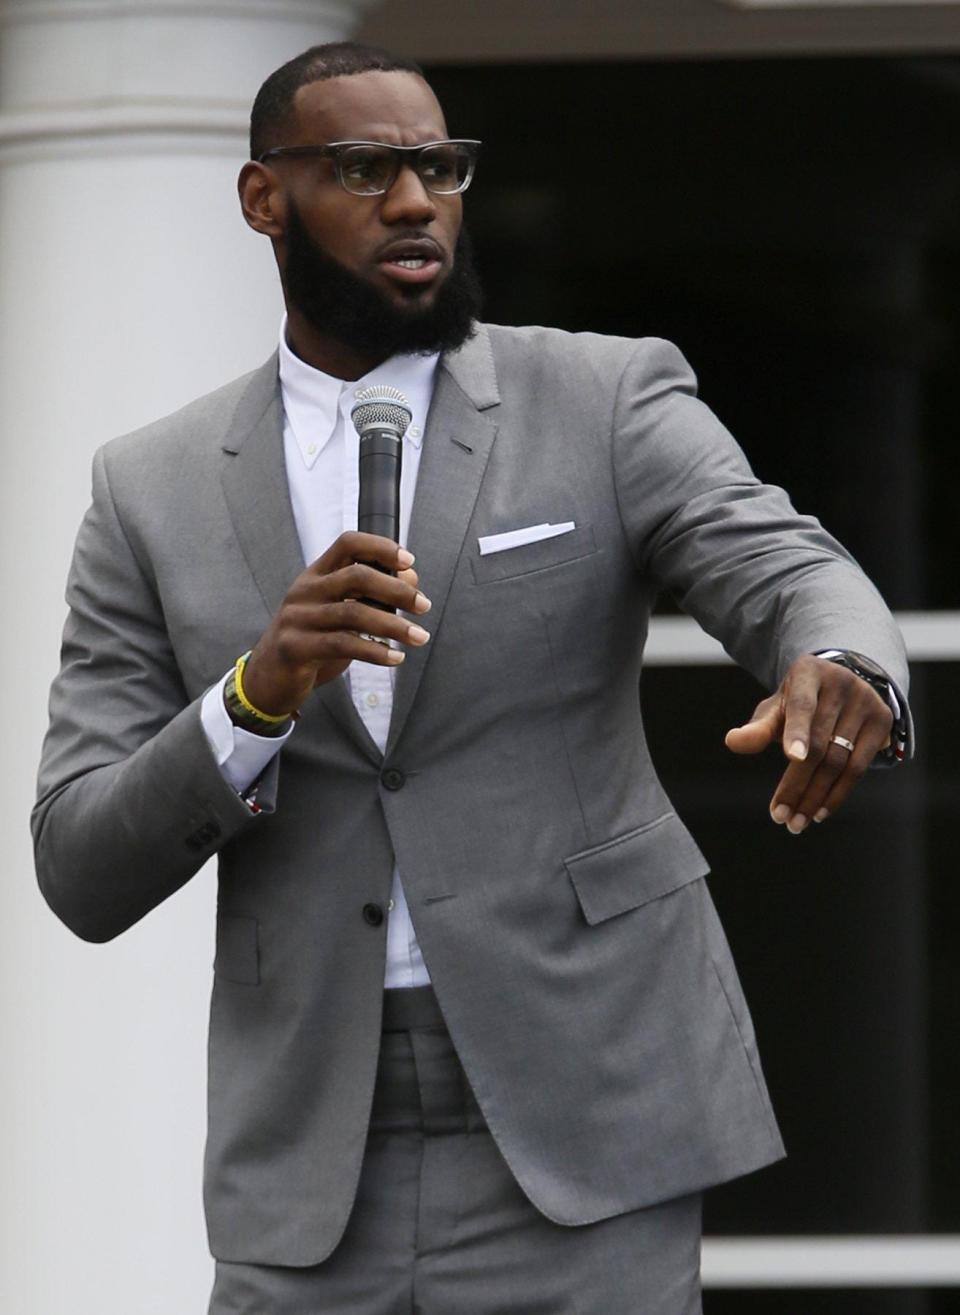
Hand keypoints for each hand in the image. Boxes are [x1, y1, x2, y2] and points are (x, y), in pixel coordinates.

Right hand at [239, 533, 431, 717]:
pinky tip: (395, 658)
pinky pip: (343, 644)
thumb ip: (371, 595)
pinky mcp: (296, 647)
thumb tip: (410, 576)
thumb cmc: (311, 641)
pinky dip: (375, 651)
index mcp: (315, 576)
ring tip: (419, 636)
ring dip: (394, 625)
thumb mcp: (339, 613)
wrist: (267, 678)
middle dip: (396, 589)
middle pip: (356, 576)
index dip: (381, 547)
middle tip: (423, 605)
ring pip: (353, 613)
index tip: (409, 561)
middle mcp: (304, 591)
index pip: (348, 544)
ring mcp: (297, 618)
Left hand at [724, 654, 892, 834]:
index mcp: (808, 673)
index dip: (797, 732)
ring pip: (839, 761)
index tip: (792, 758)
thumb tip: (732, 742)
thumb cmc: (798, 702)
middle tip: (780, 817)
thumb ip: (757, 728)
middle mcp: (842, 683)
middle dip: (797, 784)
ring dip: (816, 796)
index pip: (802, 706)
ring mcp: (866, 701)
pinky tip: (820, 811)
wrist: (838, 685)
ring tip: (797, 821)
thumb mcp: (776, 709)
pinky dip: (838, 793)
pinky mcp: (882, 720)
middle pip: (819, 744)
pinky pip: (859, 767)